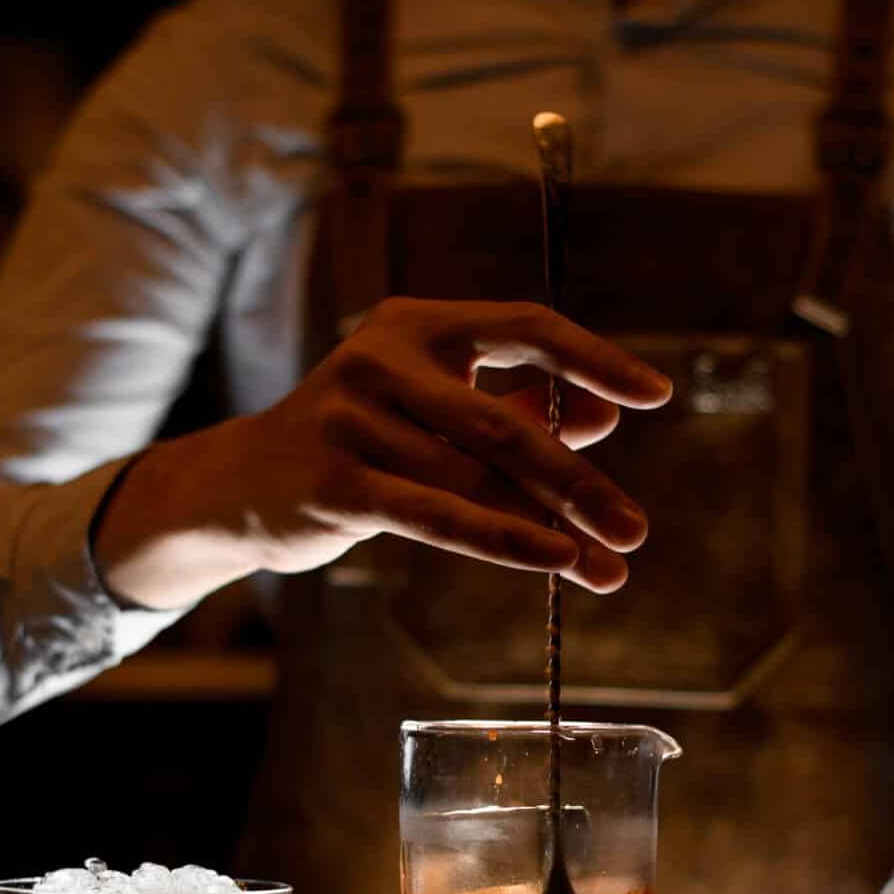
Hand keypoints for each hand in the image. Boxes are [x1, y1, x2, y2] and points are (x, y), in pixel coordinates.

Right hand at [93, 297, 672, 610]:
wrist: (238, 485)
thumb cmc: (354, 443)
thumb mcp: (429, 412)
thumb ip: (509, 408)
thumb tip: (600, 419)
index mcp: (415, 324)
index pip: (524, 324)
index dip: (593, 360)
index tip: (656, 396)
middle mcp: (382, 359)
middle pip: (508, 422)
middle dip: (581, 482)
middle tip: (636, 529)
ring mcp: (353, 420)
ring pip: (478, 480)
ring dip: (553, 531)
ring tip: (609, 569)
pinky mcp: (337, 482)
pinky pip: (440, 516)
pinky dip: (505, 540)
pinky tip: (556, 560)